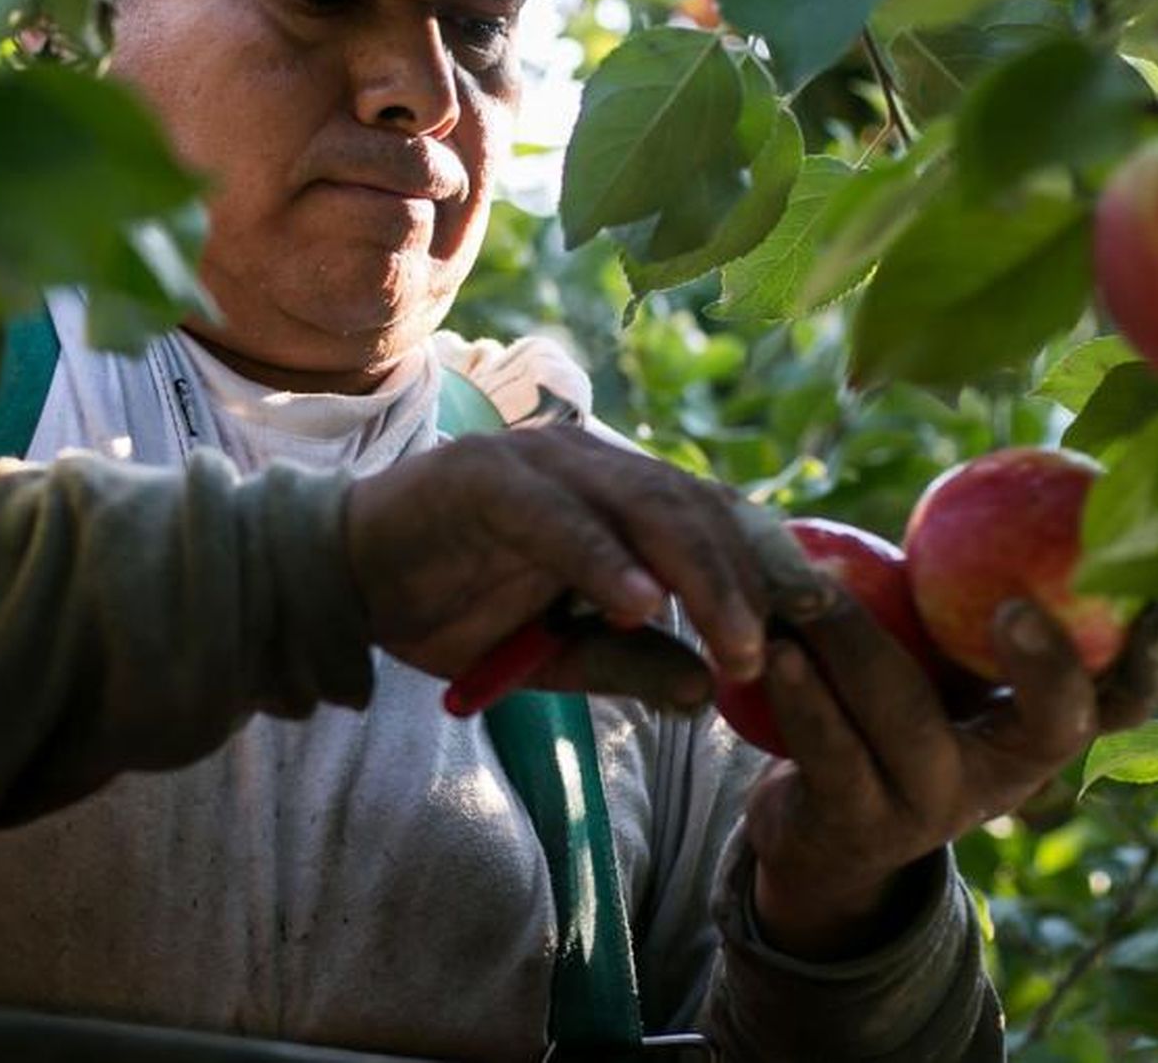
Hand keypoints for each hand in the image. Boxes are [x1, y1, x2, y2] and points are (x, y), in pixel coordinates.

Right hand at [343, 427, 769, 711]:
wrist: (339, 580)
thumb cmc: (447, 606)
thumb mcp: (551, 653)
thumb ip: (624, 662)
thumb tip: (705, 694)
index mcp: (612, 494)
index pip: (713, 518)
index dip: (769, 568)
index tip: (818, 633)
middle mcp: (586, 464)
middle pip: (695, 510)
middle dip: (750, 583)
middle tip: (782, 653)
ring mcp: (537, 464)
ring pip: (643, 507)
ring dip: (698, 578)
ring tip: (736, 645)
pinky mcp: (484, 478)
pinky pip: (558, 519)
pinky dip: (602, 560)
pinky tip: (641, 607)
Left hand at [741, 596, 1157, 959]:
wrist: (818, 830)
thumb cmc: (891, 711)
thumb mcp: (941, 661)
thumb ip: (966, 593)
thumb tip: (1006, 468)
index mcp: (1037, 732)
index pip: (1123, 701)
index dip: (1151, 658)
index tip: (1156, 602)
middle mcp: (1003, 779)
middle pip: (1051, 724)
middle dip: (1045, 664)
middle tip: (1014, 602)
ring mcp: (932, 809)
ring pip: (908, 723)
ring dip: (858, 643)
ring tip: (816, 589)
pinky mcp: (856, 825)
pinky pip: (833, 756)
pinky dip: (803, 696)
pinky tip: (775, 649)